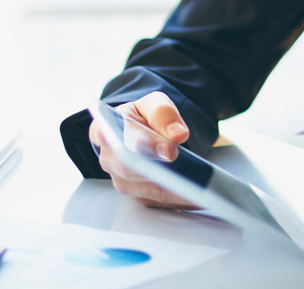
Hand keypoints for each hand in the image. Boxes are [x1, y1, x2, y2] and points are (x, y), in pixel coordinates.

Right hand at [90, 91, 196, 208]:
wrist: (145, 131)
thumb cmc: (145, 116)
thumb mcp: (153, 103)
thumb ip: (163, 112)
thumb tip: (177, 134)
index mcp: (104, 129)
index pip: (113, 136)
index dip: (138, 141)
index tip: (165, 147)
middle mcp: (109, 159)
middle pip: (130, 168)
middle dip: (159, 168)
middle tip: (186, 170)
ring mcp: (122, 180)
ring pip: (147, 189)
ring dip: (172, 189)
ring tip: (199, 186)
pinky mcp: (138, 195)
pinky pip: (159, 200)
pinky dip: (178, 198)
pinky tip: (198, 195)